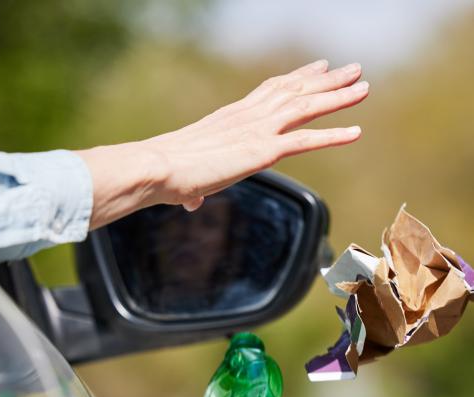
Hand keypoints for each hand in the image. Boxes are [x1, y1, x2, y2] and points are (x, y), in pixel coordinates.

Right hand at [77, 60, 367, 226]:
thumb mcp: (186, 177)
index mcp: (231, 117)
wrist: (158, 166)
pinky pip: (305, 140)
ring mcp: (256, 130)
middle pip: (294, 90)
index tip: (317, 68)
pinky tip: (355, 131)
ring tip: (363, 86)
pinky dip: (333, 135)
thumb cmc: (165, 172)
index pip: (271, 90)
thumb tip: (189, 203)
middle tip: (351, 69)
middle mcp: (248, 116)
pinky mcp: (262, 150)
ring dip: (337, 96)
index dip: (298, 78)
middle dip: (325, 80)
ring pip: (305, 106)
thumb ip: (195, 188)